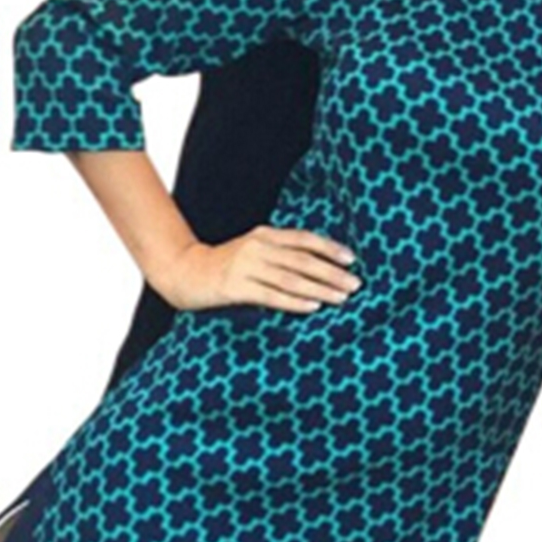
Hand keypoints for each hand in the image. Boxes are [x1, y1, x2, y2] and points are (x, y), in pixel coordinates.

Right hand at [155, 225, 363, 314]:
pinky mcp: (236, 287)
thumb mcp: (254, 251)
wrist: (184, 272)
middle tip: (356, 284)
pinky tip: (313, 306)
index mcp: (265, 235)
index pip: (304, 239)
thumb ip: (280, 254)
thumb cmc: (226, 265)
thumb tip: (318, 267)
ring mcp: (246, 266)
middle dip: (332, 272)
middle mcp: (258, 247)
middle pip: (303, 260)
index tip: (352, 259)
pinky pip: (271, 295)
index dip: (329, 248)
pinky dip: (295, 301)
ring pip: (291, 278)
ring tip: (342, 298)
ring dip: (320, 289)